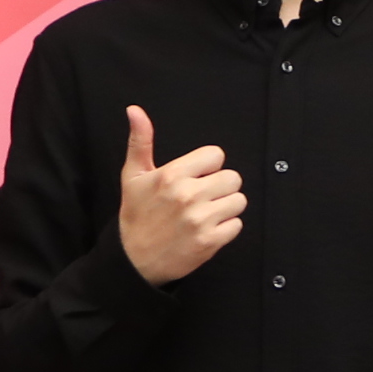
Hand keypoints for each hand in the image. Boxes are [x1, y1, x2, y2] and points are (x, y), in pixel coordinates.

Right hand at [118, 104, 244, 284]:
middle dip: (221, 186)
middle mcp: (188, 196)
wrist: (133, 260)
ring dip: (226, 207)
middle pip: (233, 177)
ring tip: (206, 213)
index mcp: (172, 175)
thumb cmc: (136, 216)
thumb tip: (135, 111)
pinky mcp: (210, 242)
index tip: (197, 177)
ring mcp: (200, 220)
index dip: (208, 166)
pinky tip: (207, 229)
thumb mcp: (133, 176)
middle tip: (203, 197)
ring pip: (239, 201)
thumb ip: (140, 141)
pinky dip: (226, 228)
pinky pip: (237, 225)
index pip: (216, 155)